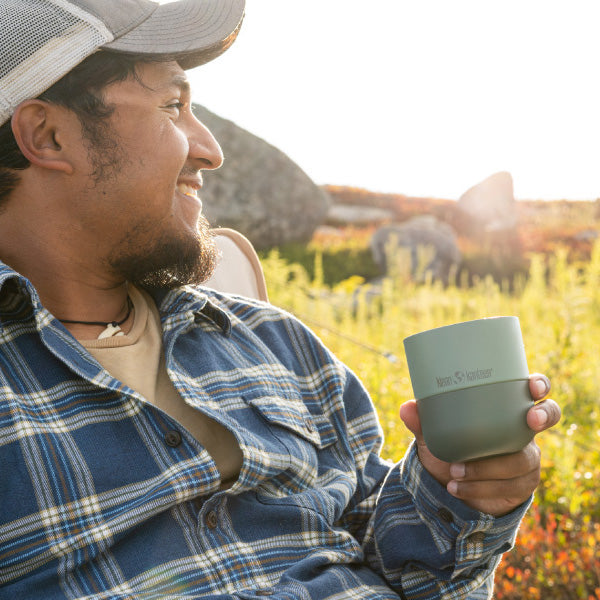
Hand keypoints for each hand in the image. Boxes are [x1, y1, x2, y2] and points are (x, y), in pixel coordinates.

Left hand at [399, 373, 560, 516]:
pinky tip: (458, 488)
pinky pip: (510, 486)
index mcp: (503, 406)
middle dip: (544, 415)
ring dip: (487, 467)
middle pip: (549, 414)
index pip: (532, 389)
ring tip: (454, 471)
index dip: (539, 385)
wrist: (449, 485)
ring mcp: (526, 456)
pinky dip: (480, 487)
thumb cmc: (448, 447)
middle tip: (529, 421)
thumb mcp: (433, 434)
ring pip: (521, 460)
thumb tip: (407, 407)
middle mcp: (521, 428)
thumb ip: (422, 421)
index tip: (532, 387)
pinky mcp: (523, 483)